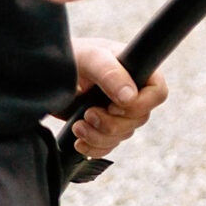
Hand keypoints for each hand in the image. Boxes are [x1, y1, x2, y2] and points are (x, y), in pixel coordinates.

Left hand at [68, 37, 167, 158]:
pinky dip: (93, 147)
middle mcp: (132, 91)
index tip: (113, 105)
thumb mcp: (90, 58)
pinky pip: (109, 146)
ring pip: (123, 135)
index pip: (158, 93)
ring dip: (99, 136)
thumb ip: (110, 73)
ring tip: (78, 125)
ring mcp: (118, 111)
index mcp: (137, 71)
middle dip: (111, 124)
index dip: (140, 105)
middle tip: (88, 114)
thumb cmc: (71, 57)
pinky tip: (78, 139)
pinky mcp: (103, 126)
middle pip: (139, 119)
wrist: (47, 74)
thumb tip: (130, 98)